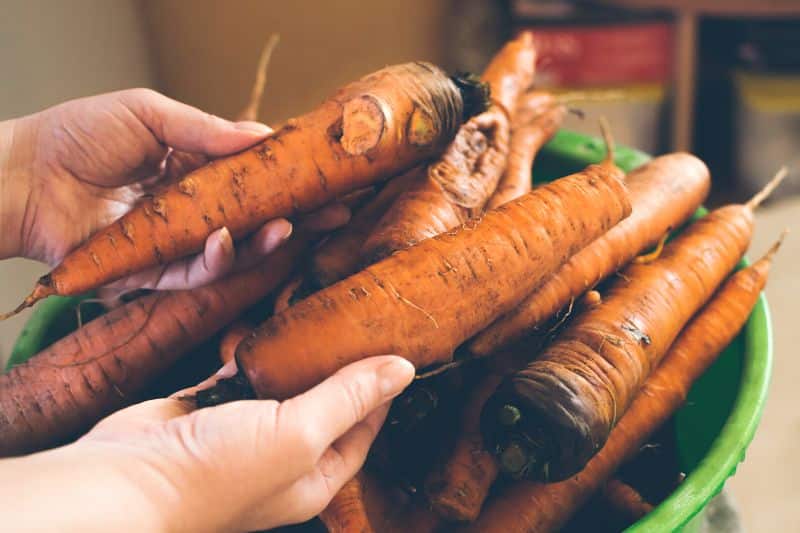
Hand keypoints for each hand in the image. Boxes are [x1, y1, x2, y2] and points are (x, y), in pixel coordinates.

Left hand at [0, 88, 347, 290]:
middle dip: (296, 219)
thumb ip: (205, 130)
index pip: (254, 180)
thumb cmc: (77, 135)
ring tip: (289, 227)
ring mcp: (176, 243)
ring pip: (233, 252)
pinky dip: (215, 260)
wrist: (21, 174)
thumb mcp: (149, 114)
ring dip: (264, 244)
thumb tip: (263, 134)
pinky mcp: (153, 273)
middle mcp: (193, 210)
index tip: (327, 179)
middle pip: (255, 220)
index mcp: (195, 170)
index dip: (290, 181)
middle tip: (334, 214)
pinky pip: (194, 273)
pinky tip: (226, 239)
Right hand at [0, 356, 413, 531]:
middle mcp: (282, 458)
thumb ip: (349, 398)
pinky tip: (270, 325)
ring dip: (299, 355)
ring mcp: (244, 433)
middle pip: (326, 407)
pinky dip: (258, 352)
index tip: (394, 349)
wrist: (126, 478)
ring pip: (285, 387)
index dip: (380, 393)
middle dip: (342, 368)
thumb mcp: (300, 432)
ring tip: (322, 314)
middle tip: (360, 322)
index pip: (363, 431)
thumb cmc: (218, 471)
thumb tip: (404, 370)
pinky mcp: (210, 407)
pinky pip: (244, 373)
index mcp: (313, 478)